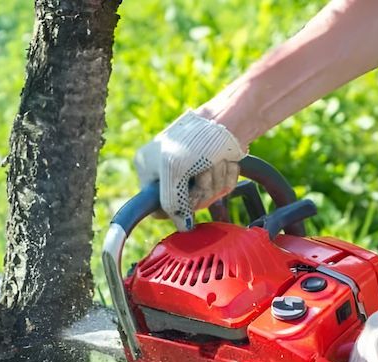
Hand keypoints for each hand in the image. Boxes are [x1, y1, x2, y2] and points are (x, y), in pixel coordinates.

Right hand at [134, 110, 245, 230]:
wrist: (228, 118)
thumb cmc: (196, 139)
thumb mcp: (174, 171)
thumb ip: (172, 203)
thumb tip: (183, 227)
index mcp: (148, 169)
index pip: (156, 207)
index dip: (174, 209)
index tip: (186, 199)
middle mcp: (168, 172)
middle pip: (187, 204)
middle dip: (201, 189)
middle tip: (203, 171)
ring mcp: (192, 173)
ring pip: (208, 197)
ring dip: (216, 180)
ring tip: (214, 160)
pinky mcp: (213, 171)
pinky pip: (222, 188)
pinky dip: (227, 176)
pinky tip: (225, 161)